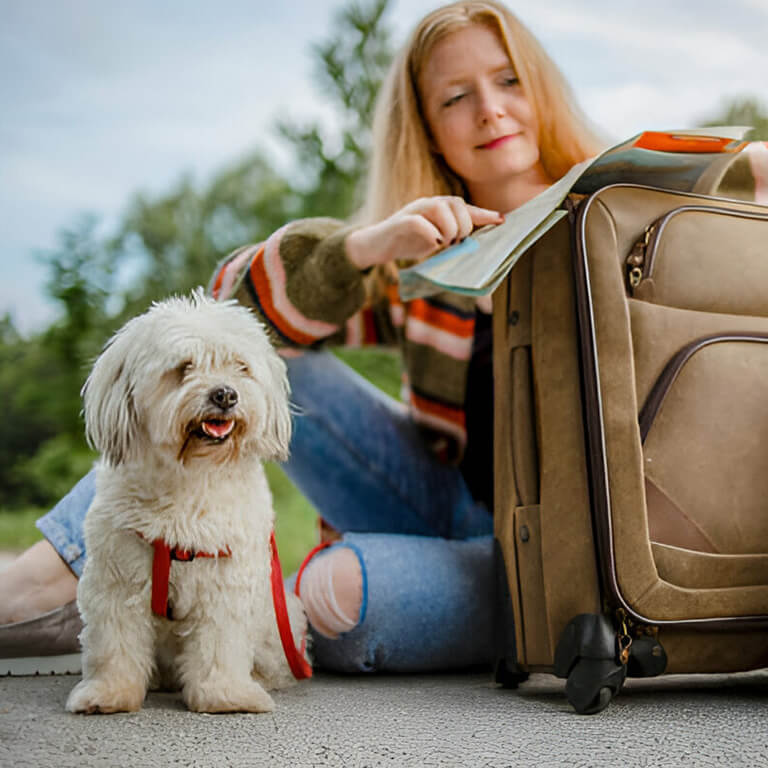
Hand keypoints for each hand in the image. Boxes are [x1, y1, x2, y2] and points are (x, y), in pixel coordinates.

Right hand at [346, 196, 503, 270]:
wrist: (376, 245)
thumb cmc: (406, 242)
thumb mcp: (434, 240)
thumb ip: (451, 238)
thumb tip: (472, 244)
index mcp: (438, 208)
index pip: (465, 206)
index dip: (484, 213)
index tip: (502, 220)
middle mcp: (428, 204)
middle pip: (457, 203)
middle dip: (463, 226)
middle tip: (455, 243)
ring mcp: (414, 210)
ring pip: (441, 208)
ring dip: (449, 229)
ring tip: (443, 244)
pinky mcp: (400, 222)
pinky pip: (420, 222)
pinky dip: (431, 233)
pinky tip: (433, 244)